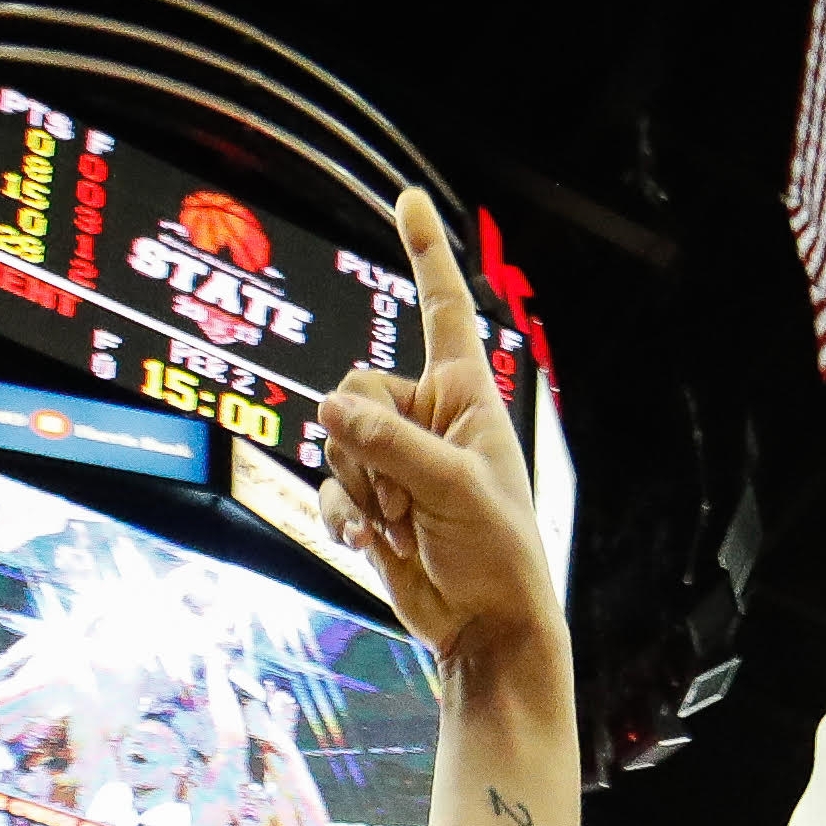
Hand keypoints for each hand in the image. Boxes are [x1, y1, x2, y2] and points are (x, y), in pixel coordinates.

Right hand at [312, 192, 554, 682]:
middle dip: (369, 448)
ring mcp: (395, 460)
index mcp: (466, 394)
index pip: (442, 307)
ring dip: (362, 491)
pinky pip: (330, 487)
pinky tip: (374, 547)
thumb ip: (390, 445)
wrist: (484, 629)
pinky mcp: (371, 502)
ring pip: (336, 441)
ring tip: (405, 528)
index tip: (407, 196)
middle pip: (356, 389)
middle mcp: (427, 417)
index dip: (424, 252)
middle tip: (410, 500)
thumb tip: (329, 409)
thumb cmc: (497, 553)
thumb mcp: (453, 488)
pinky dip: (345, 518)